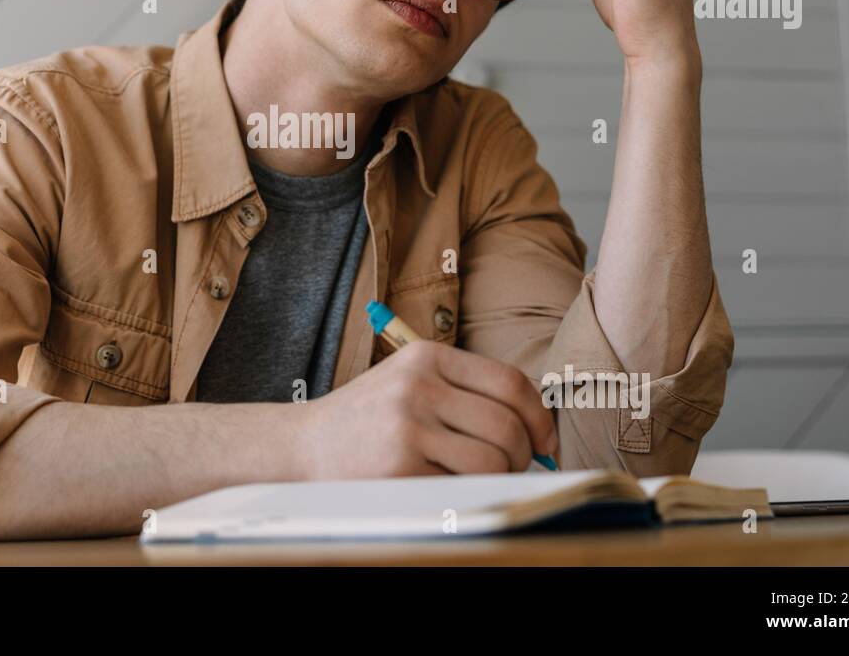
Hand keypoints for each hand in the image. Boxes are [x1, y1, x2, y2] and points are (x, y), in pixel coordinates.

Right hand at [294, 339, 557, 477]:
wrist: (303, 446)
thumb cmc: (369, 419)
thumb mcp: (411, 383)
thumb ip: (464, 391)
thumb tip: (537, 426)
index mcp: (427, 357)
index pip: (510, 383)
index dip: (540, 417)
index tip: (545, 442)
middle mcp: (419, 385)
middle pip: (508, 425)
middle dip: (523, 455)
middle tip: (512, 468)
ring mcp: (408, 426)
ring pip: (494, 459)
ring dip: (501, 477)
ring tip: (483, 480)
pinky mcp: (400, 467)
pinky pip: (463, 486)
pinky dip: (470, 493)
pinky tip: (451, 488)